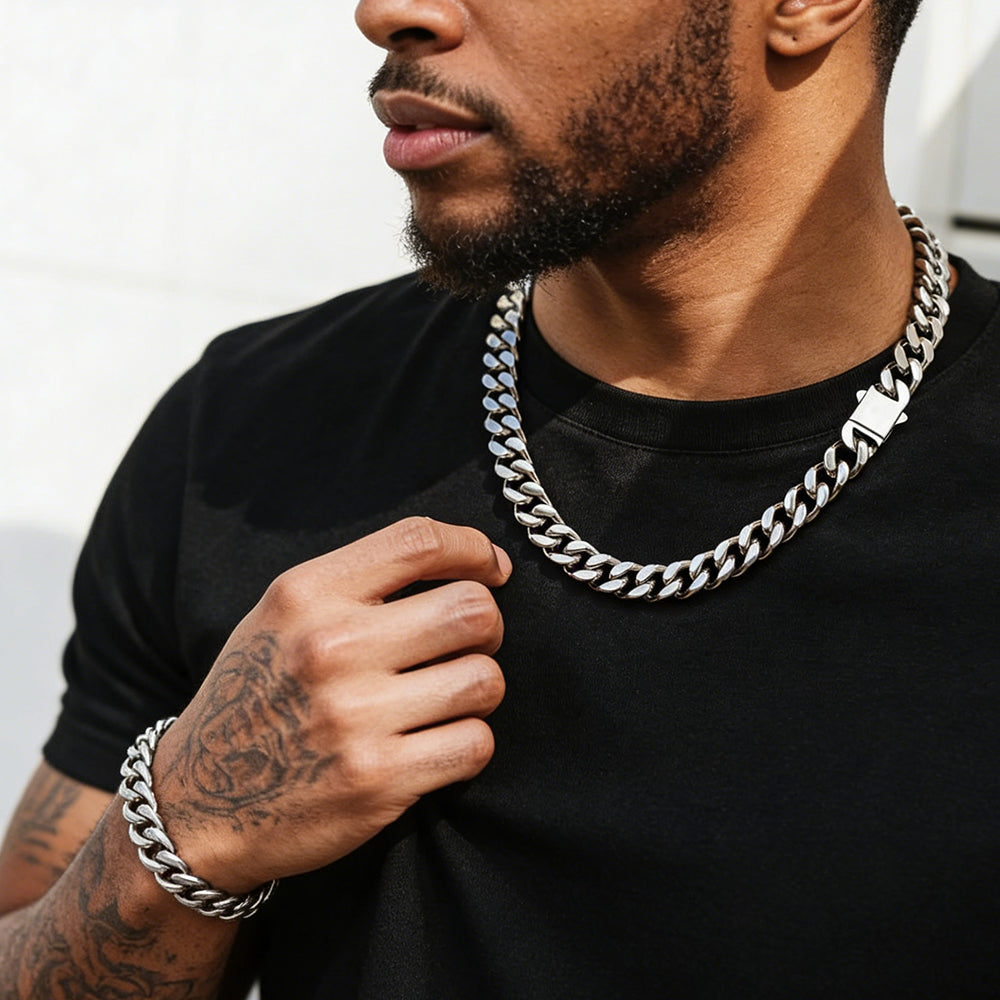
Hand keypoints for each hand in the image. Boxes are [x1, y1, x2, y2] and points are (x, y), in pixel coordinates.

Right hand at [150, 517, 510, 892]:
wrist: (196, 806)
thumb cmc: (253, 697)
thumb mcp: (281, 618)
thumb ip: (358, 584)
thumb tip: (467, 565)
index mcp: (306, 594)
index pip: (419, 542)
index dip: (474, 550)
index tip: (490, 568)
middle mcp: (331, 647)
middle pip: (472, 609)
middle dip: (488, 625)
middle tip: (470, 643)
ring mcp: (355, 717)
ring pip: (485, 679)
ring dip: (479, 688)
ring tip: (449, 697)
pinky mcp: (378, 781)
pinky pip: (475, 744)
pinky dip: (469, 743)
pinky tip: (438, 743)